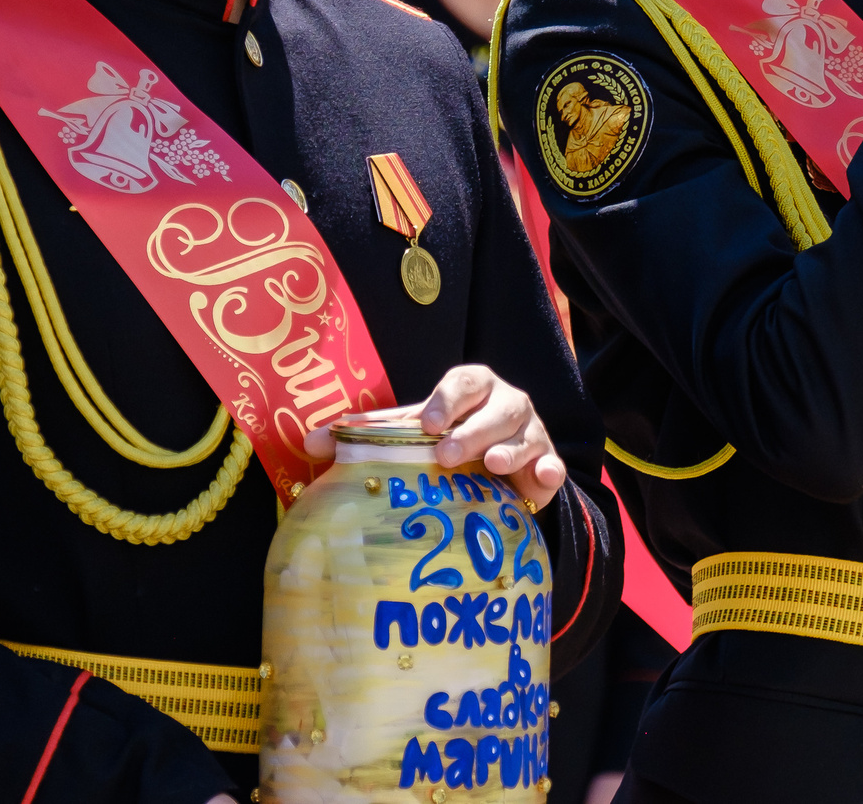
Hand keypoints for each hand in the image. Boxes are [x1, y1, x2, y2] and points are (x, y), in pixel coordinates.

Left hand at [304, 366, 567, 509]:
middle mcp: (505, 403)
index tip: (428, 423)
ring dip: (510, 449)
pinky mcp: (547, 463)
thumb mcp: (412, 435)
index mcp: (471, 389)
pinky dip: (549, 472)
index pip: (463, 381)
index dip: (447, 399)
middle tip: (447, 455)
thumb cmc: (448, 441)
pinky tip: (541, 481)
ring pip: (526, 434)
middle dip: (474, 429)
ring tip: (493, 467)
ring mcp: (531, 432)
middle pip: (497, 407)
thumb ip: (370, 436)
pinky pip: (553, 465)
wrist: (498, 471)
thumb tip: (310, 442)